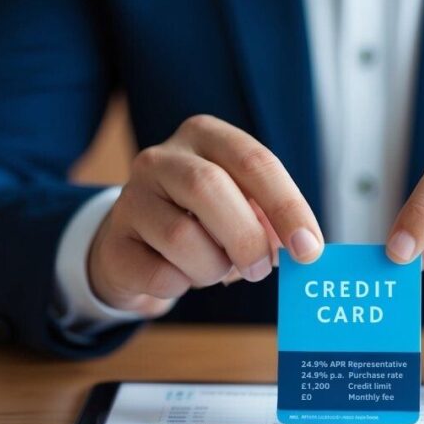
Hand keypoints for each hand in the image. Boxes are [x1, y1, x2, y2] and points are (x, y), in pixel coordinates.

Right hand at [88, 114, 323, 315]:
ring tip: (214, 269)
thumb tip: (303, 248)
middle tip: (260, 269)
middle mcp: (162, 158)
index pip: (254, 162)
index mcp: (205, 137)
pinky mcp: (114, 242)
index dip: (287, 207)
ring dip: (212, 268)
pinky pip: (158, 273)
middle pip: (208, 188)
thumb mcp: (243, 210)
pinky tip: (180, 276)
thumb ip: (271, 221)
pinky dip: (182, 285)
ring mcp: (131, 197)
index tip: (309, 249)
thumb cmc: (203, 224)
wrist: (137, 249)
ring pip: (181, 236)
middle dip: (246, 238)